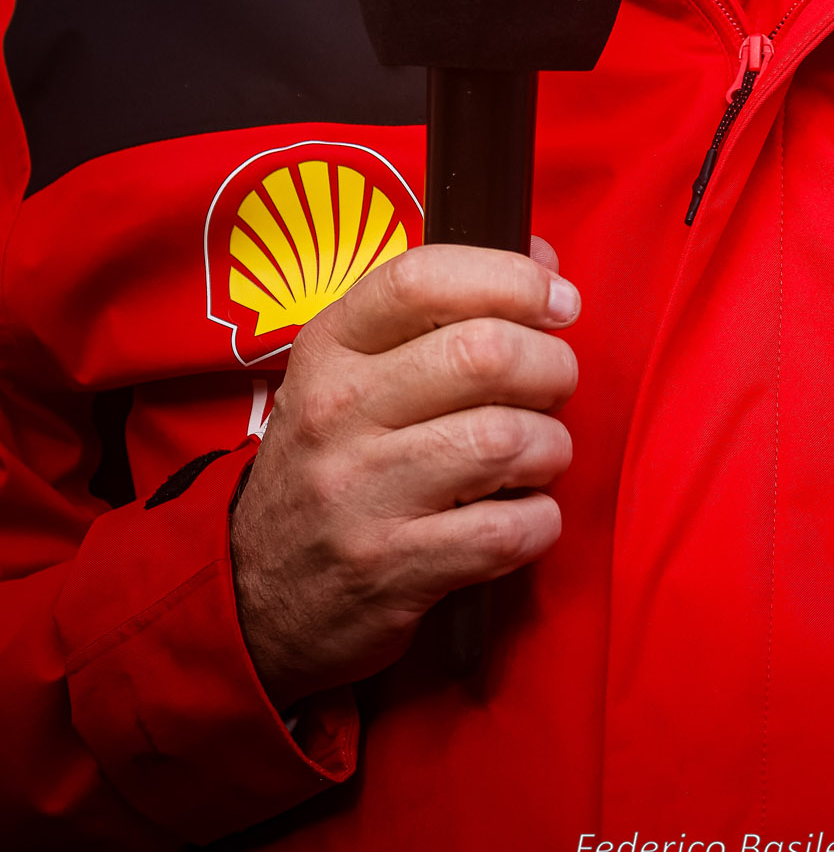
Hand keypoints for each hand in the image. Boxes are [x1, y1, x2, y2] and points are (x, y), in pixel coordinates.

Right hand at [229, 238, 578, 707]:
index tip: (558, 300)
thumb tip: (543, 258)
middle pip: (481, 354)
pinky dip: (540, 520)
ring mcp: (359, 495)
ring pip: (504, 440)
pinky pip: (505, 531)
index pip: (420, 279)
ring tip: (540, 455)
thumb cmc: (333, 462)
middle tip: (556, 387)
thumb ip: (441, 311)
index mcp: (329, 347)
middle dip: (551, 366)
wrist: (256, 594)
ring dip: (551, 446)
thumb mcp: (353, 374)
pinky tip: (525, 515)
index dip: (509, 278)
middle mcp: (336, 412)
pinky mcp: (389, 570)